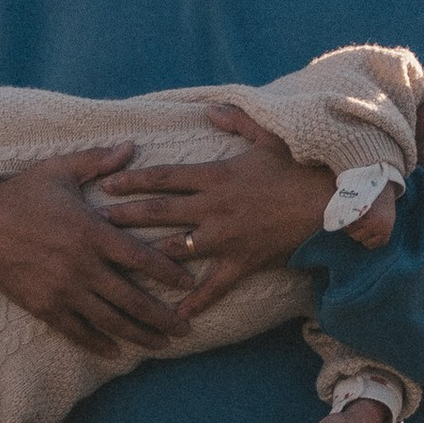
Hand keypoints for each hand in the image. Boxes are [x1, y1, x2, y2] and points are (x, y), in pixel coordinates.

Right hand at [0, 148, 201, 357]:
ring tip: (163, 344)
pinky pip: (78, 331)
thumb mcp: (59, 170)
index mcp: (91, 231)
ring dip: (140, 335)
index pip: (141, 257)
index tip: (190, 283)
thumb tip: (131, 147)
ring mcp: (63, 290)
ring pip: (110, 320)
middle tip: (187, 328)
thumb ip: (98, 162)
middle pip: (132, 298)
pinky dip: (99, 344)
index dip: (169, 272)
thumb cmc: (22, 194)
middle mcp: (82, 265)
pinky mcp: (45, 307)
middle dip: (163, 316)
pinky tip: (117, 351)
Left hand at [99, 104, 339, 318]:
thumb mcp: (267, 136)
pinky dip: (194, 301)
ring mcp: (225, 238)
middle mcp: (213, 208)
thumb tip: (209, 107)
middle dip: (126, 216)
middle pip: (160, 212)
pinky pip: (214, 286)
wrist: (327, 204)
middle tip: (96, 222)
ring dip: (147, 256)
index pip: (164, 178)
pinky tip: (174, 315)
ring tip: (118, 264)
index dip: (133, 180)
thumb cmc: (297, 168)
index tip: (106, 184)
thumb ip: (236, 121)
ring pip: (177, 249)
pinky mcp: (242, 262)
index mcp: (215, 176)